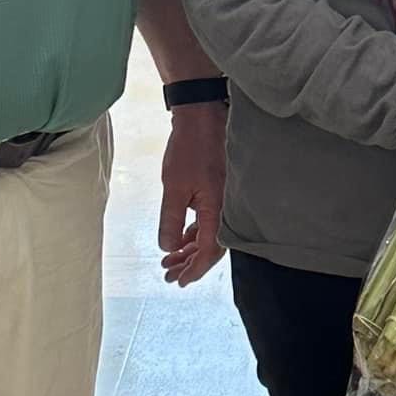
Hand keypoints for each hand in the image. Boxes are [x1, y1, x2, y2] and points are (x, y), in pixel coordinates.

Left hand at [158, 105, 227, 286]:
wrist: (201, 115)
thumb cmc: (189, 148)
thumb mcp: (174, 188)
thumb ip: (171, 221)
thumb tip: (169, 248)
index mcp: (218, 209)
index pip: (209, 251)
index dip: (194, 270)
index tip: (178, 281)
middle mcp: (226, 207)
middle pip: (211, 247)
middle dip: (190, 263)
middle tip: (169, 275)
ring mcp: (223, 198)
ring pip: (209, 233)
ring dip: (190, 248)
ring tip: (170, 261)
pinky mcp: (218, 189)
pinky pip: (209, 220)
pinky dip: (195, 232)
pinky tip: (181, 238)